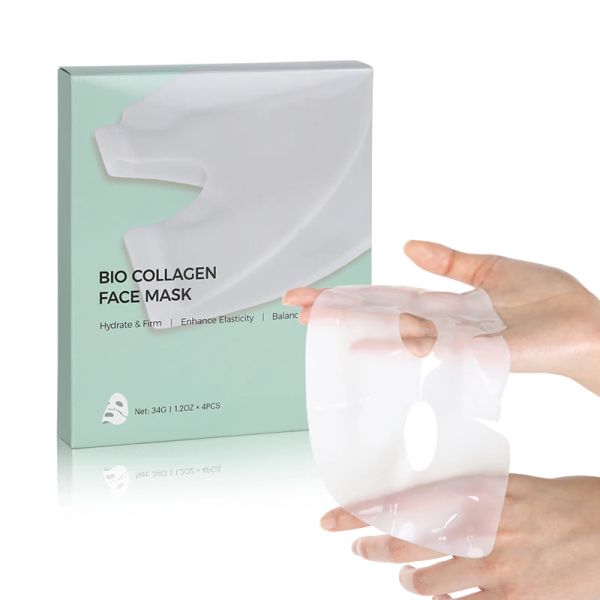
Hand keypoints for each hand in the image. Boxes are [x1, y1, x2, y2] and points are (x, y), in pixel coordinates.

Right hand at [283, 241, 599, 393]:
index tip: (318, 293)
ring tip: (315, 321)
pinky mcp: (476, 348)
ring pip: (394, 328)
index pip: (387, 297)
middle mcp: (442, 325)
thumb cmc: (551, 304)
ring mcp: (455, 339)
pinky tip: (366, 340)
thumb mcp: (492, 269)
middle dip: (337, 308)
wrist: (590, 329)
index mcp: (445, 306)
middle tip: (296, 304)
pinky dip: (396, 341)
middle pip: (380, 313)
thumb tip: (409, 245)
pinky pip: (432, 344)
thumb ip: (449, 261)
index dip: (352, 294)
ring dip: (353, 324)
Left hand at [319, 474, 599, 598]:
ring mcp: (495, 567)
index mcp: (476, 492)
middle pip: (405, 542)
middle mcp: (479, 527)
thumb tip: (423, 500)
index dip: (362, 512)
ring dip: (409, 579)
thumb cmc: (560, 503)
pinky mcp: (514, 599)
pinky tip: (443, 596)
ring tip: (405, 575)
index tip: (333, 520)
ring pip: (427, 582)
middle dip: (373, 546)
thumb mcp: (509, 484)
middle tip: (358, 546)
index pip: (402, 502)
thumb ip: (465, 492)